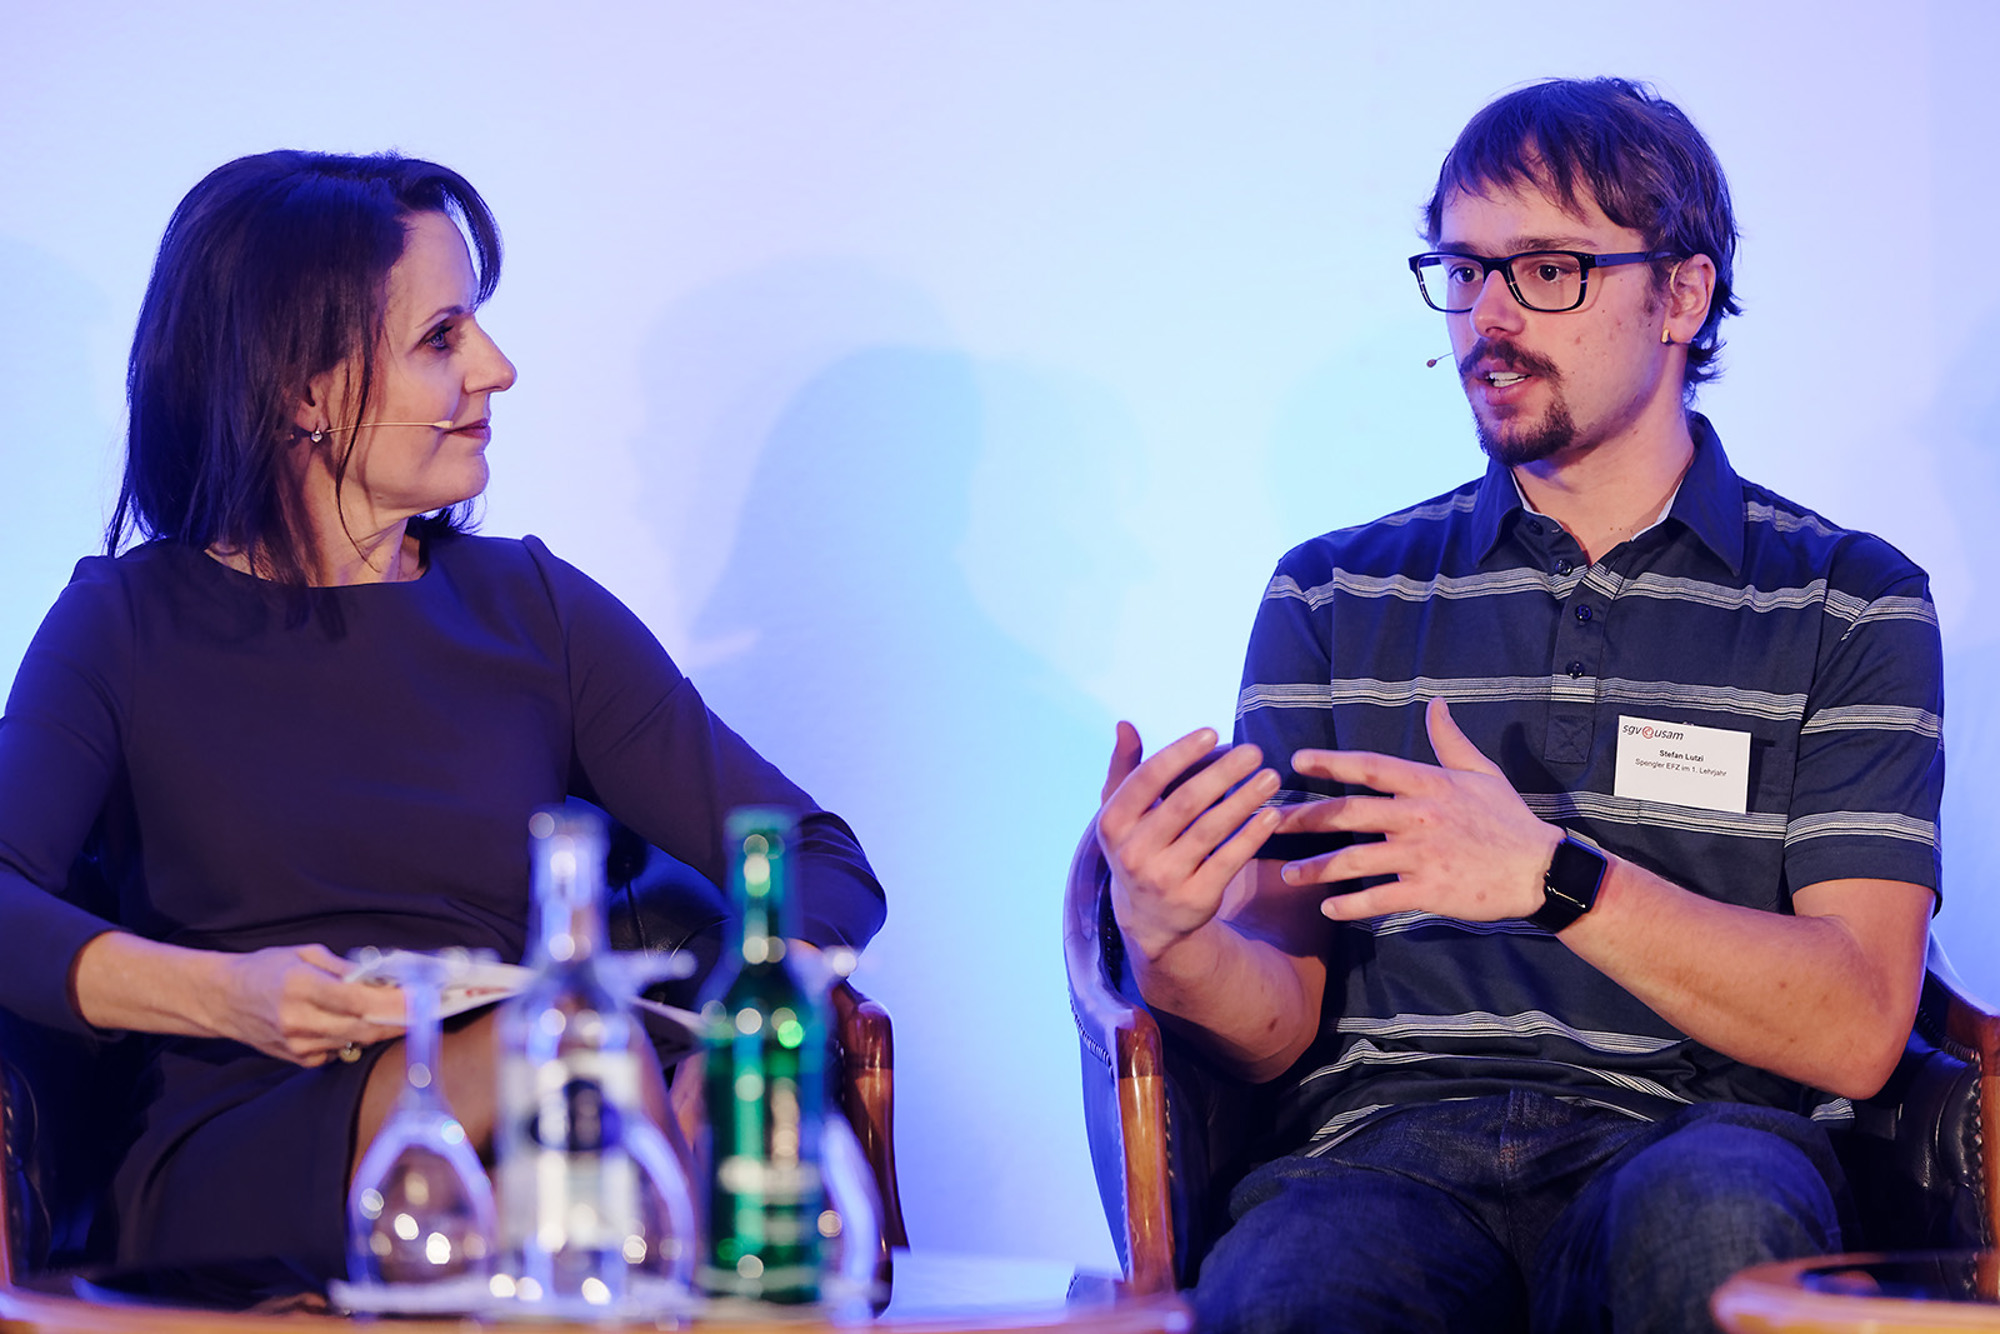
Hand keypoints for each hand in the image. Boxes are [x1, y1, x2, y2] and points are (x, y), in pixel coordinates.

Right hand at [209, 944, 407, 1065]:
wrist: (222, 1000)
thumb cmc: (264, 969)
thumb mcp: (303, 954)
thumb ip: (343, 967)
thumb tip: (380, 977)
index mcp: (301, 987)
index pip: (358, 1000)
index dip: (393, 1002)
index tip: (422, 997)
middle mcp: (299, 1020)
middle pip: (364, 1027)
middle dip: (401, 1020)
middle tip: (429, 1010)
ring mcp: (298, 1044)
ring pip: (356, 1041)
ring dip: (384, 1030)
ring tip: (407, 1015)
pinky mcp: (299, 1058)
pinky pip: (340, 1051)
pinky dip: (357, 1038)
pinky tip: (362, 1023)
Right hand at [1095, 721, 1281, 960]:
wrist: (1149, 918)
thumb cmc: (1140, 847)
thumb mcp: (1123, 813)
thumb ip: (1124, 768)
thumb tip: (1125, 725)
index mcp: (1112, 823)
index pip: (1148, 779)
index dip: (1180, 753)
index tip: (1213, 732)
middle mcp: (1133, 853)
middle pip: (1184, 803)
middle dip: (1223, 773)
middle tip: (1255, 751)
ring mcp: (1164, 879)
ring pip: (1210, 830)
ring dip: (1244, 800)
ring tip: (1270, 777)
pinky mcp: (1195, 898)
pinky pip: (1229, 860)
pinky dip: (1252, 836)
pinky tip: (1272, 815)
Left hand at [1277, 697, 1561, 921]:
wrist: (1541, 871)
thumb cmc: (1509, 820)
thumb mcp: (1482, 773)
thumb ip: (1450, 741)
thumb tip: (1435, 704)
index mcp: (1428, 785)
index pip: (1371, 767)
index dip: (1332, 763)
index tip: (1297, 761)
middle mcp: (1419, 817)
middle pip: (1348, 814)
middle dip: (1305, 818)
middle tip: (1269, 822)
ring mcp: (1422, 856)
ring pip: (1355, 861)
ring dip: (1316, 869)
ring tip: (1287, 875)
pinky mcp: (1429, 891)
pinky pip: (1379, 899)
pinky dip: (1350, 906)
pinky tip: (1328, 909)